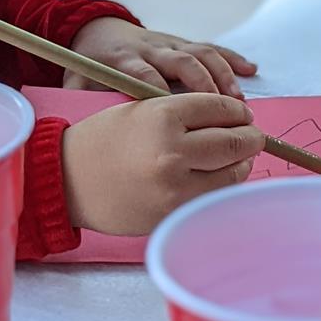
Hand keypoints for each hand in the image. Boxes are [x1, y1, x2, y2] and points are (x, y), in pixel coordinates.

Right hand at [63, 93, 264, 236]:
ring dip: (241, 164)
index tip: (243, 115)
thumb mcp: (140, 110)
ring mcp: (176, 185)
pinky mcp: (174, 211)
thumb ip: (183, 113)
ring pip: (231, 172)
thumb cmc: (102, 140)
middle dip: (250, 137)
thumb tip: (231, 120)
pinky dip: (223, 185)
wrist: (67, 179)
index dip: (238, 112)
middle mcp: (173, 149)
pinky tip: (219, 178)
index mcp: (163, 115)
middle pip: (234, 141)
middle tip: (253, 136)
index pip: (220, 108)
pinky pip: (214, 196)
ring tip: (238, 158)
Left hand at [68, 18, 257, 98]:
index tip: (178, 116)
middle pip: (182, 62)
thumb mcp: (77, 80)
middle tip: (223, 113)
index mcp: (124, 61)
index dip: (162, 92)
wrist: (97, 31)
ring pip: (201, 53)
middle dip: (204, 85)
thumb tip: (90, 122)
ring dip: (222, 75)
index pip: (145, 75)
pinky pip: (210, 46)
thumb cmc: (90, 65)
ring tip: (239, 102)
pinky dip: (231, 57)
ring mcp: (169, 43)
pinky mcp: (181, 41)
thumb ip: (83, 97)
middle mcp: (150, 49)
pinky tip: (251, 70)